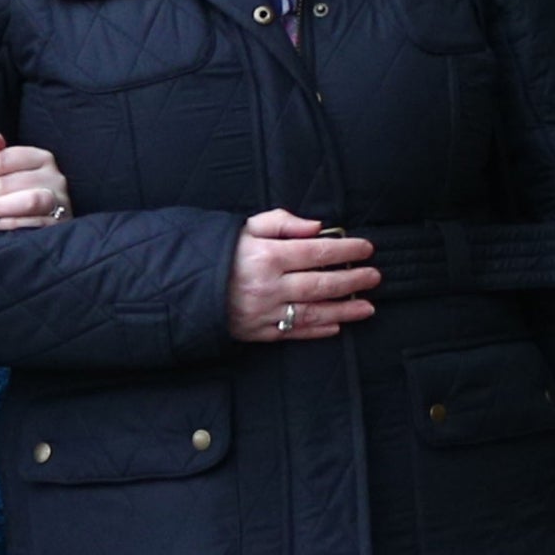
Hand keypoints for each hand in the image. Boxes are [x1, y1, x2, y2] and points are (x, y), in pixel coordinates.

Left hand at [0, 132, 72, 229]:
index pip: (2, 159)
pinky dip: (11, 223)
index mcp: (39, 157)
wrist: (45, 221)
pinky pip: (35, 222)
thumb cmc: (19, 193)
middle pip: (10, 181)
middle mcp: (54, 176)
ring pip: (28, 201)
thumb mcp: (5, 172)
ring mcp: (60, 200)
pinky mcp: (61, 223)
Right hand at [226, 210, 378, 341]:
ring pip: (314, 312)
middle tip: (374, 276)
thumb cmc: (216, 253)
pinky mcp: (258, 332)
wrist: (179, 285)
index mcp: (266, 256)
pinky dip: (318, 330)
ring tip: (367, 307)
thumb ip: (281, 222)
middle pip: (321, 284)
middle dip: (352, 280)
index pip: (317, 252)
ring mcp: (265, 312)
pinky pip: (294, 332)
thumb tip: (317, 228)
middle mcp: (269, 286)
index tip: (366, 248)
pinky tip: (337, 326)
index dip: (346, 250)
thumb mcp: (244, 227)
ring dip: (345, 310)